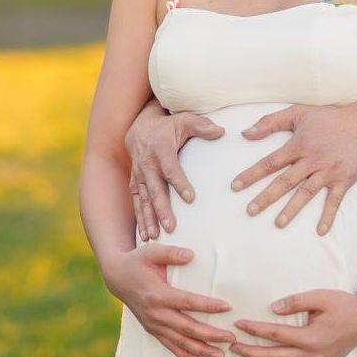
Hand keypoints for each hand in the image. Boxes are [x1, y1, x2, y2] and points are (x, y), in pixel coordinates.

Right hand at [102, 243, 235, 356]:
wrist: (118, 277)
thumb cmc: (138, 261)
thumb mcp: (152, 251)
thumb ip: (172, 253)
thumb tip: (191, 255)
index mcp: (158, 294)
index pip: (188, 302)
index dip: (208, 306)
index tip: (227, 306)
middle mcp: (156, 313)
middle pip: (188, 328)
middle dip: (211, 335)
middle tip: (231, 338)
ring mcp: (154, 325)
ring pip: (181, 343)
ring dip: (202, 350)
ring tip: (221, 353)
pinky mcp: (153, 330)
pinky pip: (170, 347)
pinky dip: (186, 355)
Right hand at [125, 101, 224, 239]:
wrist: (141, 128)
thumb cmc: (169, 125)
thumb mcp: (185, 120)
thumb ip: (202, 126)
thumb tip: (222, 131)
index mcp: (161, 149)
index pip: (171, 169)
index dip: (180, 183)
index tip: (191, 198)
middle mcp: (147, 164)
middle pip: (155, 189)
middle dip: (162, 209)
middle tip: (172, 226)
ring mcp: (139, 175)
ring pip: (144, 200)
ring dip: (148, 219)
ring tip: (155, 237)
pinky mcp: (135, 183)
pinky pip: (137, 203)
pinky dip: (140, 219)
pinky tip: (146, 236)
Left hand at [230, 289, 356, 356]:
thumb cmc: (343, 305)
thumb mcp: (320, 297)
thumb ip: (295, 301)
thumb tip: (273, 308)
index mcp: (310, 336)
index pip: (275, 335)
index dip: (255, 329)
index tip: (239, 324)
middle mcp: (312, 355)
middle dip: (251, 352)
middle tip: (234, 347)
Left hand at [231, 103, 356, 233]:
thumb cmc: (329, 118)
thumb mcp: (298, 112)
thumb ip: (271, 122)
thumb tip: (246, 133)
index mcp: (299, 145)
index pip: (270, 162)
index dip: (251, 174)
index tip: (235, 186)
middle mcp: (311, 160)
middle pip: (285, 181)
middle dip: (266, 197)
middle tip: (250, 211)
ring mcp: (328, 171)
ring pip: (306, 192)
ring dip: (292, 209)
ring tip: (278, 223)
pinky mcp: (344, 179)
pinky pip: (335, 201)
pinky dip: (328, 216)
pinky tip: (320, 231)